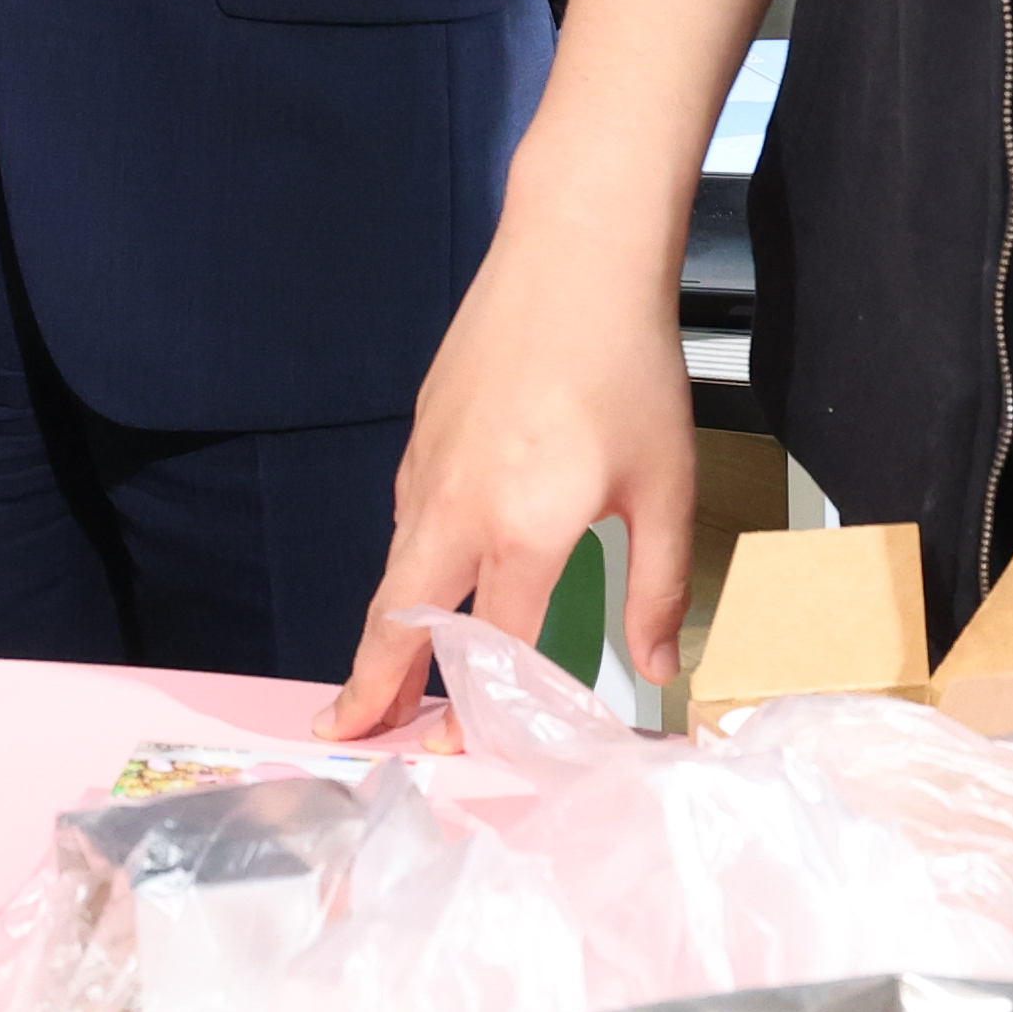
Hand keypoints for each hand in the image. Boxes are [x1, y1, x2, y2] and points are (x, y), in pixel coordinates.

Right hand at [328, 214, 699, 736]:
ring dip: (383, 632)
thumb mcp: (665, 487)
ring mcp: (428, 469)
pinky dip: (404, 571)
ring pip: (397, 571)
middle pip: (399, 620)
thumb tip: (660, 672)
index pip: (495, 650)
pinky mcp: (422, 438)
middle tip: (347, 736)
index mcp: (520, 530)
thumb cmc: (628, 367)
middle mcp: (456, 508)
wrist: (572, 256)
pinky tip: (427, 584)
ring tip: (379, 683)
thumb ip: (658, 589)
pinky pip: (407, 523)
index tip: (471, 755)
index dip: (486, 711)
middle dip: (372, 687)